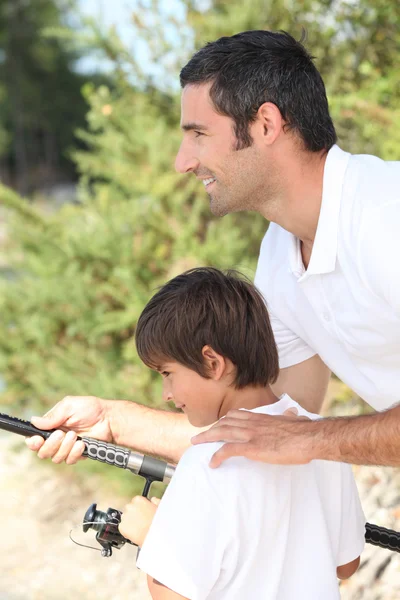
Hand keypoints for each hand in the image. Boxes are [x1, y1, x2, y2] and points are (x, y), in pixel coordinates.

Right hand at [24, 395, 112, 464]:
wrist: (109, 419)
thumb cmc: (90, 409)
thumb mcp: (70, 406)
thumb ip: (53, 416)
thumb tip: (33, 421)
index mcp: (51, 426)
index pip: (34, 438)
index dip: (33, 442)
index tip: (38, 440)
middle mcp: (56, 439)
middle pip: (42, 452)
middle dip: (51, 444)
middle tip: (62, 434)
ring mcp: (66, 448)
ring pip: (55, 458)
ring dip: (64, 447)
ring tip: (76, 436)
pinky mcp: (77, 455)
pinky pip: (69, 460)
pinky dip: (74, 453)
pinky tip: (82, 443)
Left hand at [119, 496, 160, 546]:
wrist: (156, 536)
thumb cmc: (159, 523)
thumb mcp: (160, 507)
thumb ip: (155, 501)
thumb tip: (152, 499)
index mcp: (139, 500)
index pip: (136, 501)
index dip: (140, 508)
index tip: (143, 512)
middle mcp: (130, 507)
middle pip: (129, 509)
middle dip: (134, 514)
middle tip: (141, 521)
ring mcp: (125, 517)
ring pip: (125, 518)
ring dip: (130, 522)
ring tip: (139, 528)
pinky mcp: (122, 528)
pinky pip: (123, 528)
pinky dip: (127, 531)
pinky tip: (135, 533)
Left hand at [191, 407, 313, 467]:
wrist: (309, 437)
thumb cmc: (305, 431)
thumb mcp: (295, 420)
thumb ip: (290, 417)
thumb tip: (293, 413)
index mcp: (262, 418)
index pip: (237, 415)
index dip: (224, 420)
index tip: (217, 425)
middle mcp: (253, 423)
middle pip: (225, 422)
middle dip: (210, 429)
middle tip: (200, 436)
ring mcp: (251, 435)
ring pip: (222, 432)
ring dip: (207, 438)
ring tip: (196, 444)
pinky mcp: (252, 448)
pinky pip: (228, 450)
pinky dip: (217, 456)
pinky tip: (212, 463)